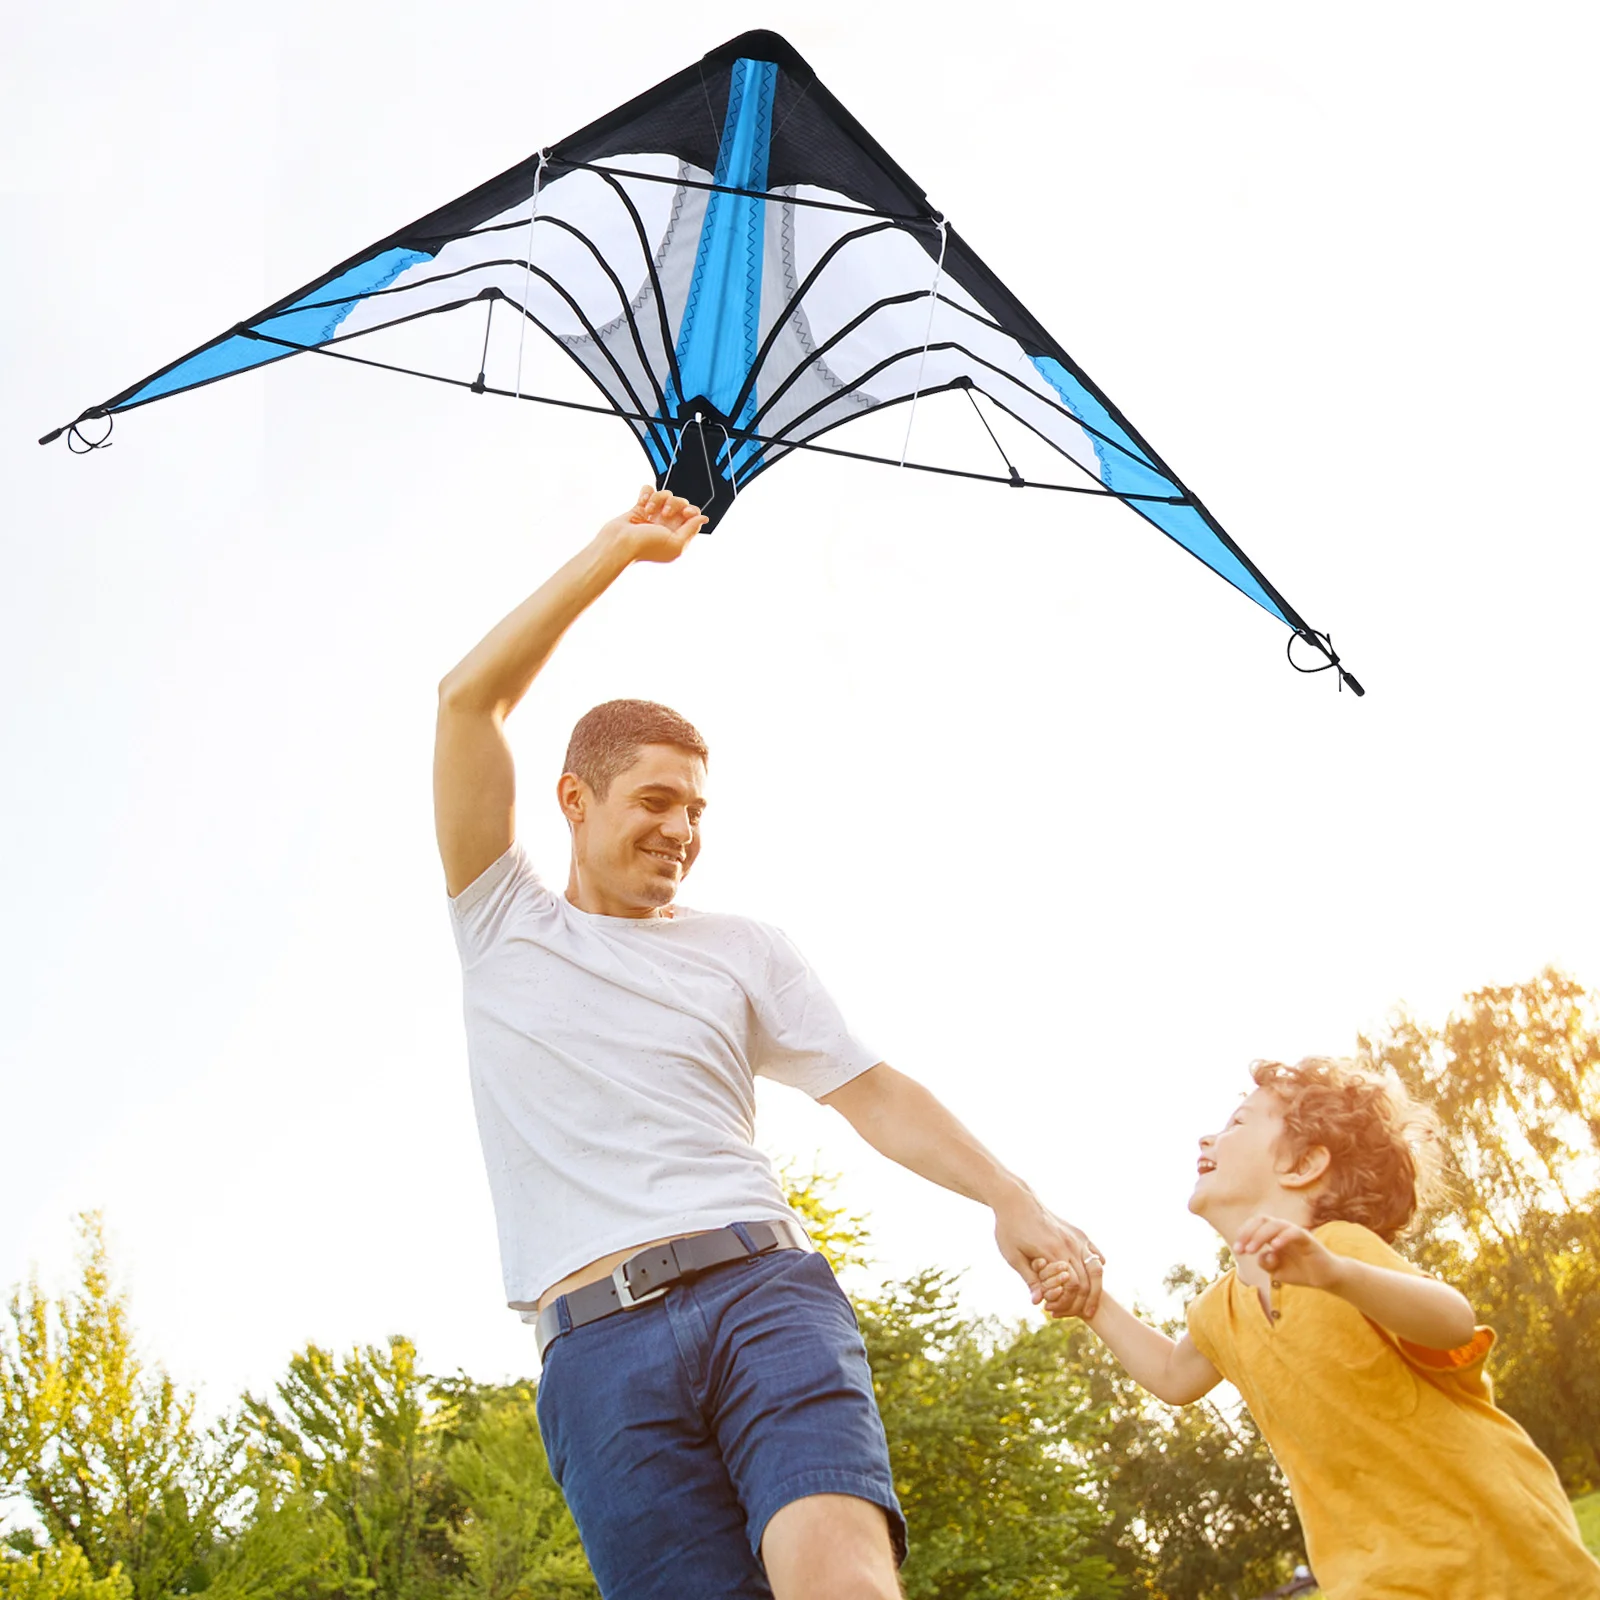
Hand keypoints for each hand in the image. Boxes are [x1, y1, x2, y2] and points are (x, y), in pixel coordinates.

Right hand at [602, 487, 706, 563]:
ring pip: (664, 495)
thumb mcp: (676, 543)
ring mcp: (653, 515)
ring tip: (649, 512)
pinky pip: (648, 491)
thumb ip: (691, 530)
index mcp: (677, 535)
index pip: (692, 516)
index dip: (691, 510)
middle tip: (664, 514)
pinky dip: (646, 493)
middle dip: (674, 504)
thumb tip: (703, 518)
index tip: (686, 512)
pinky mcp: (640, 507)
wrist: (619, 544)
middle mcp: (666, 525)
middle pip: (680, 502)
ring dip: (657, 499)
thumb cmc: (645, 547)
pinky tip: (643, 502)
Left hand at [990, 1189, 1103, 1317]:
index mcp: (1053, 1251)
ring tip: (1092, 1303)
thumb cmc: (1010, 1228)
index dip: (1068, 1302)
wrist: (1015, 1199)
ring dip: (1097, 1287)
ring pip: (1096, 1267)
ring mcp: (1076, 1237)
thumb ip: (1029, 1279)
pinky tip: (1094, 1279)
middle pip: (1089, 1280)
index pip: (1073, 1285)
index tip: (1056, 1311)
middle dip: (1087, 1300)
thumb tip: (1038, 1302)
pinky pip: (1094, 1253)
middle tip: (1085, 1315)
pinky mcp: (1077, 1232)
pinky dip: (1097, 1267)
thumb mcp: (1013, 1256)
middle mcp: (1069, 1244)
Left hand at [1233, 1216, 1338, 1288]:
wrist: (1323, 1278)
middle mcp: (1282, 1230)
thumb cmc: (1298, 1271)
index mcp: (1272, 1234)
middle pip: (1261, 1220)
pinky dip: (1282, 1237)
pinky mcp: (1307, 1239)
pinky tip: (1274, 1248)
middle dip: (1248, 1232)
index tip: (1237, 1250)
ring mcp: (1294, 1232)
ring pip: (1275, 1224)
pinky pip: (1294, 1232)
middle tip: (1241, 1250)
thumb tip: (1262, 1254)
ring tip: (1252, 1251)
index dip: (1243, 1234)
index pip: (1254, 1224)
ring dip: (1260, 1236)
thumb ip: (1265, 1263)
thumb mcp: (1275, 1271)